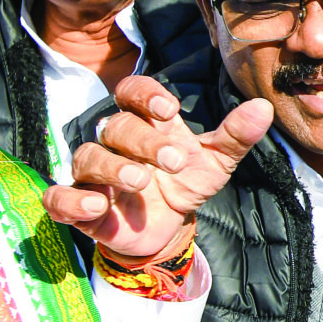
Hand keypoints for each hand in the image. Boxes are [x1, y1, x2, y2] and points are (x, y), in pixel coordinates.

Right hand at [42, 75, 273, 264]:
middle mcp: (115, 143)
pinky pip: (58, 198)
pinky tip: (96, 205)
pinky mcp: (78, 205)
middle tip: (174, 161)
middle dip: (144, 141)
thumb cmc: (184, 184)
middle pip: (117, 126)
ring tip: (141, 182)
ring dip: (114, 167)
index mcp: (147, 125)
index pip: (131, 92)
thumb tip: (264, 107)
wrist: (165, 230)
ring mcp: (94, 174)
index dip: (144, 95)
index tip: (167, 109)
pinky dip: (71, 200)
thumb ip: (236, 135)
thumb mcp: (215, 162)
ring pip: (88, 156)